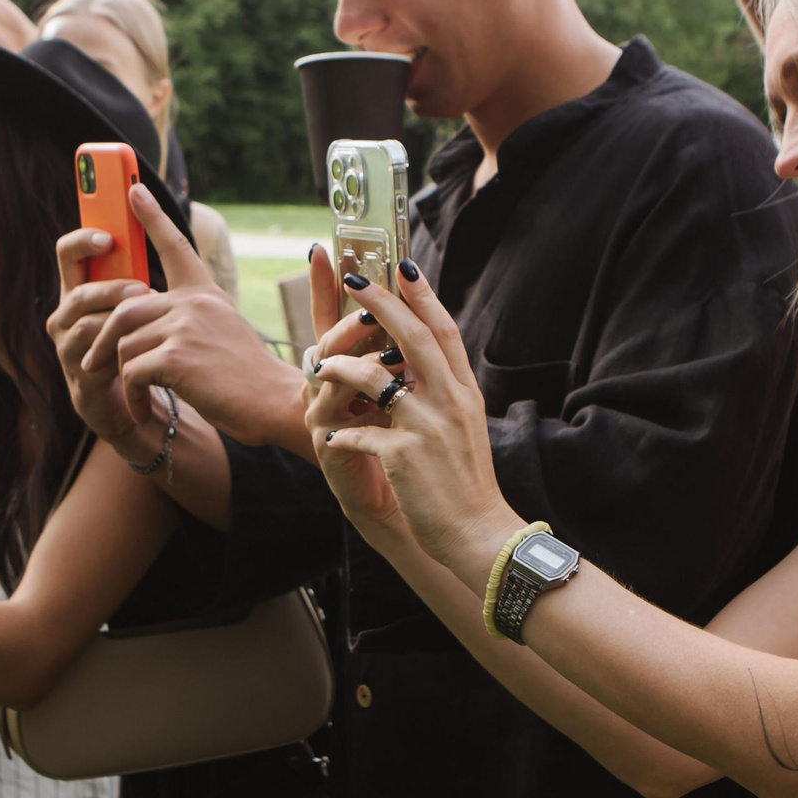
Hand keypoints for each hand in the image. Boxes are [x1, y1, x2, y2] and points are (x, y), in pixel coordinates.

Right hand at [47, 234, 158, 449]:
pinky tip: (143, 348)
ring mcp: (67, 348)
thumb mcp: (135, 303)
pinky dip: (121, 349)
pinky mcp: (78, 378)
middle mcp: (64, 317)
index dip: (82, 240)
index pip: (67, 254)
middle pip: (77, 292)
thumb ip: (134, 272)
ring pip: (86, 324)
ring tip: (150, 317)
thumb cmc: (135, 342)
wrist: (133, 399)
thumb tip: (151, 228)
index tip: (108, 236)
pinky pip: (95, 357)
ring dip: (119, 319)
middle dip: (110, 288)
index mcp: (78, 290)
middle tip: (144, 287)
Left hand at [95, 185, 321, 450]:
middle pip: (125, 307)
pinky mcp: (176, 356)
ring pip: (124, 342)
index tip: (133, 190)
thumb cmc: (245, 380)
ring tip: (137, 397)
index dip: (152, 217)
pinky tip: (145, 408)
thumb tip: (143, 319)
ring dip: (123, 376)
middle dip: (104, 340)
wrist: (274, 404)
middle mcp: (195, 302)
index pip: (176, 246)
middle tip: (94, 364)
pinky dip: (132, 395)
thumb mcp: (221, 335)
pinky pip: (130, 369)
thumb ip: (187, 321)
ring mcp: (185, 326)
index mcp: (206, 294)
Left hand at [309, 262, 519, 587]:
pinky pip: (361, 433)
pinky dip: (343, 433)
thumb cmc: (465, 482)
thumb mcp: (464, 426)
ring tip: (319, 363)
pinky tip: (331, 439)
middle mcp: (449, 402)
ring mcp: (427, 427)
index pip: (444, 332)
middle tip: (354, 278)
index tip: (403, 264)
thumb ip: (445, 393)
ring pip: (376, 380)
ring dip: (343, 367)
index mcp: (464, 392)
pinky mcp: (404, 456)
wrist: (478, 533)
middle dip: (381, 304)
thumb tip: (422, 362)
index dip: (423, 296)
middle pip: (413, 339)